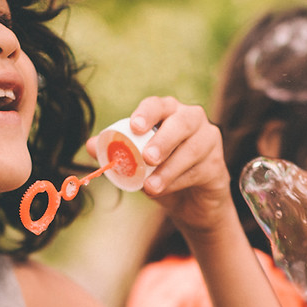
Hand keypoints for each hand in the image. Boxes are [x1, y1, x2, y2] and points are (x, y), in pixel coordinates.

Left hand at [89, 96, 231, 234]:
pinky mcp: (217, 164)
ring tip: (152, 186)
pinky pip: (200, 170)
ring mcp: (208, 140)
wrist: (190, 202)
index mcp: (168, 112)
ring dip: (170, 168)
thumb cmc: (160, 173)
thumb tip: (90, 145)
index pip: (158, 105)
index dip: (146, 113)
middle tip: (148, 158)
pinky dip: (180, 181)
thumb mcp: (135, 164)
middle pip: (183, 122)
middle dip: (164, 139)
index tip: (134, 127)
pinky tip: (166, 190)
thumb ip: (116, 153)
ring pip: (193, 148)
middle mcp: (192, 120)